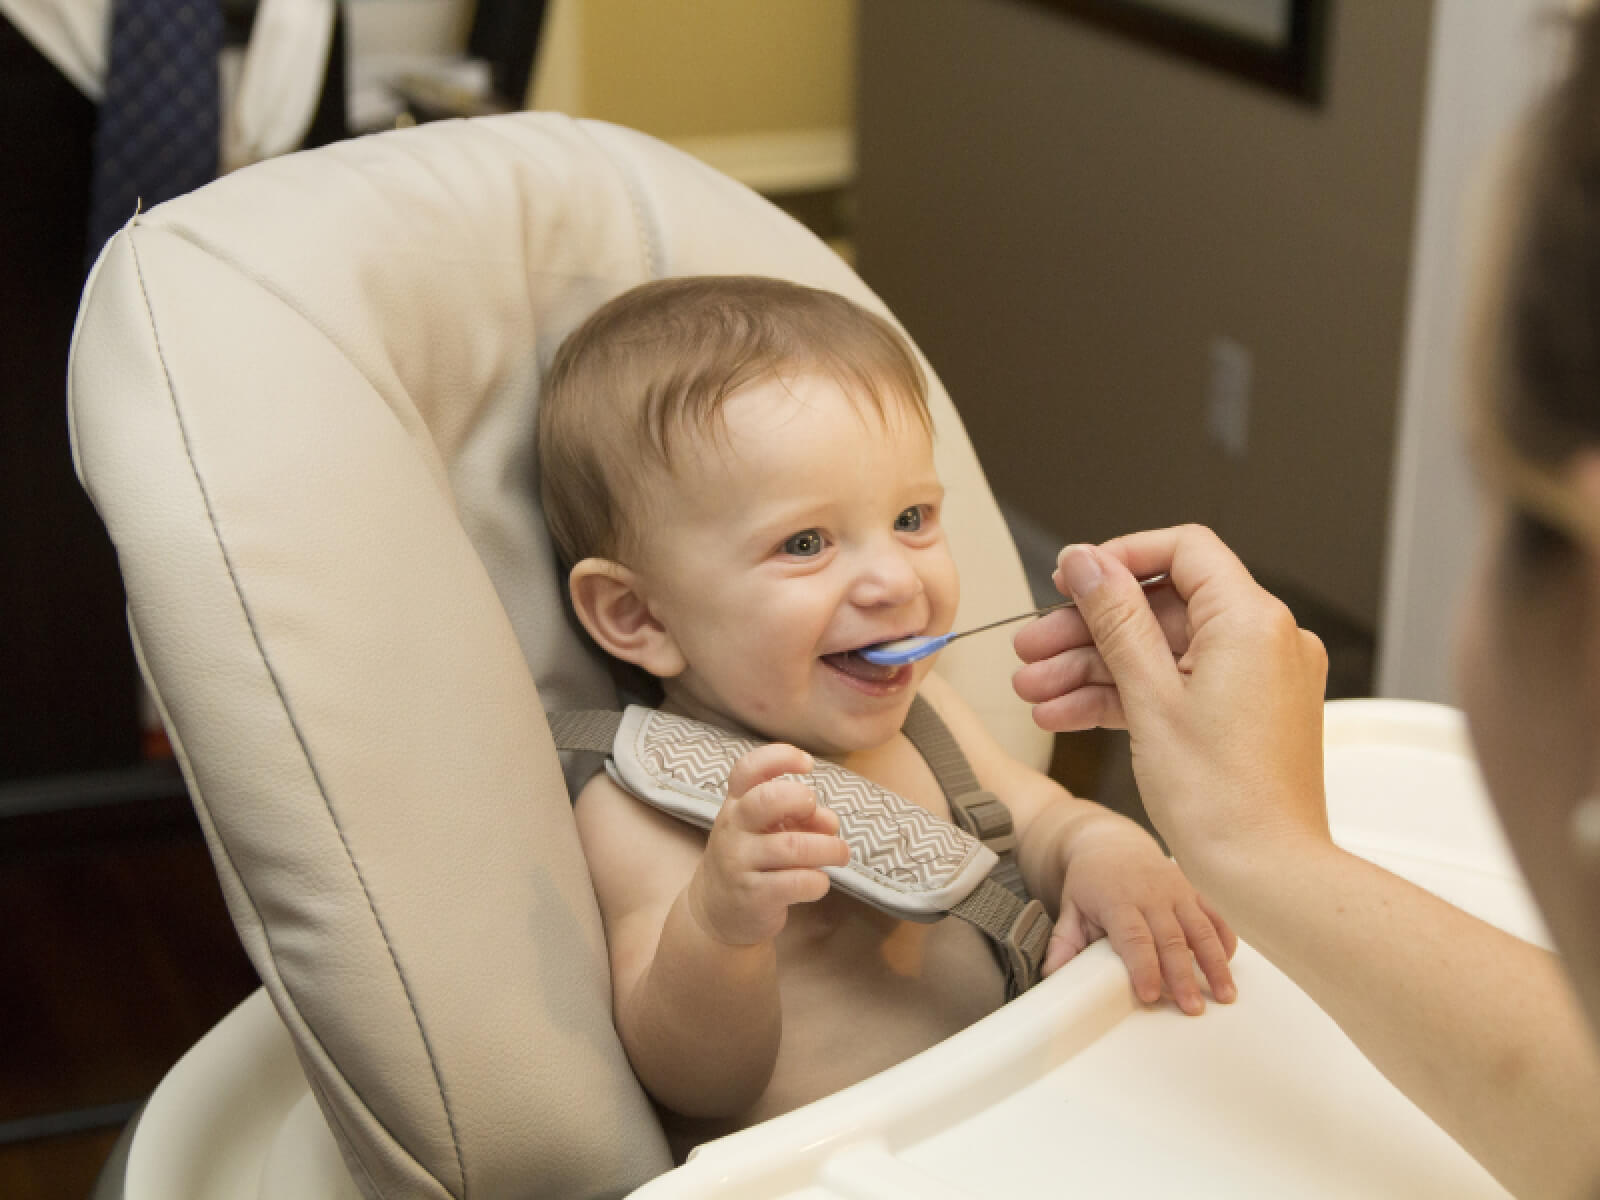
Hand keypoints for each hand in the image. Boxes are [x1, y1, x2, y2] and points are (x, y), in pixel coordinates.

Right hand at [687, 743, 851, 946]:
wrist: (716, 912)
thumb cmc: (752, 860)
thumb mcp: (767, 830)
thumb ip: (799, 817)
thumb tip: (829, 822)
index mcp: (736, 804)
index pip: (748, 769)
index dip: (780, 757)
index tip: (807, 764)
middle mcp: (733, 829)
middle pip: (767, 800)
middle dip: (803, 800)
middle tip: (816, 812)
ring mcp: (739, 862)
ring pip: (793, 846)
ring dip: (828, 848)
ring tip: (839, 853)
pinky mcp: (754, 896)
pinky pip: (797, 882)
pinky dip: (818, 881)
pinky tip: (818, 882)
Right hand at [1012, 526, 1330, 892]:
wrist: (1266, 875)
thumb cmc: (1223, 801)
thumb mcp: (1149, 697)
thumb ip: (1115, 619)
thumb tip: (1086, 563)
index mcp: (1252, 622)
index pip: (1183, 551)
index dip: (1119, 558)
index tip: (1070, 579)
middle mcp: (1266, 641)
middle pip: (1162, 608)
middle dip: (1088, 629)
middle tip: (1033, 648)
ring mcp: (1257, 680)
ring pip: (1161, 652)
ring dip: (1094, 669)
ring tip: (1036, 691)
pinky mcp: (1245, 714)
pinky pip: (1177, 686)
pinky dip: (1126, 697)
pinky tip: (1068, 714)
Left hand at [1045, 816, 1236, 1013]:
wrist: (1111, 842)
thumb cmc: (1090, 881)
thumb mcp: (1070, 906)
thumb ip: (1063, 942)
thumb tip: (1051, 977)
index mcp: (1118, 899)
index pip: (1133, 937)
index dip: (1143, 967)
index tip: (1150, 995)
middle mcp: (1152, 894)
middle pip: (1171, 938)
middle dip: (1183, 975)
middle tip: (1192, 1008)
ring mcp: (1176, 891)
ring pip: (1200, 929)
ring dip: (1215, 963)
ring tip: (1225, 996)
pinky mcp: (1192, 891)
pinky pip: (1214, 916)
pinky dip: (1224, 940)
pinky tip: (1228, 966)